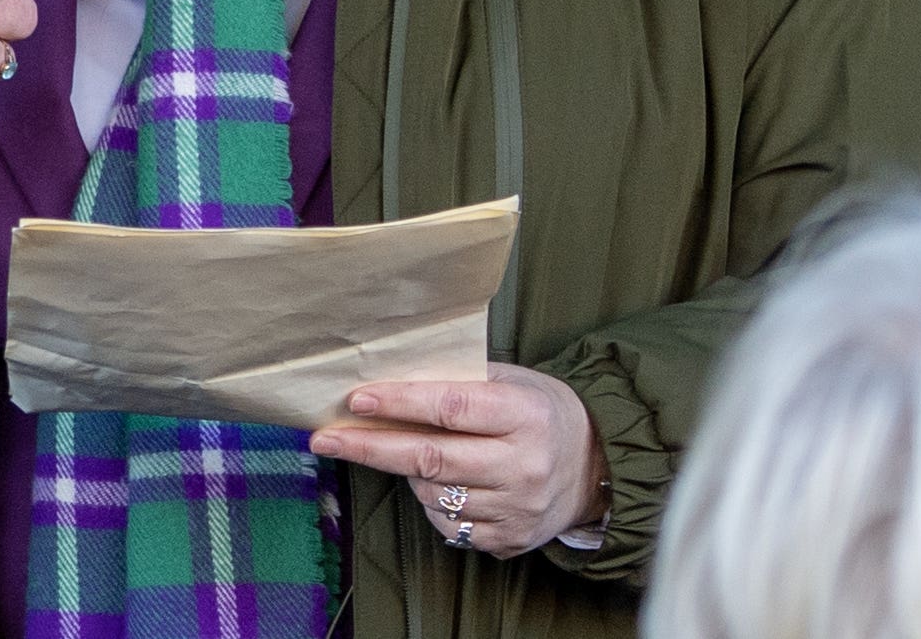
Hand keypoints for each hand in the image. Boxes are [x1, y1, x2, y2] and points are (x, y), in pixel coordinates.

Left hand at [307, 364, 606, 557]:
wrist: (596, 467)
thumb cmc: (539, 412)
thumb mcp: (510, 381)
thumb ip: (458, 382)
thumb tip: (385, 380)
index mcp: (525, 415)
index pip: (451, 407)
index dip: (399, 403)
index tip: (356, 401)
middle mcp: (524, 466)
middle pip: (431, 459)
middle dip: (370, 448)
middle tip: (324, 439)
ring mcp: (518, 509)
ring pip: (433, 494)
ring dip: (406, 473)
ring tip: (404, 452)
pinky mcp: (510, 540)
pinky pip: (448, 525)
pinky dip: (430, 503)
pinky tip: (437, 484)